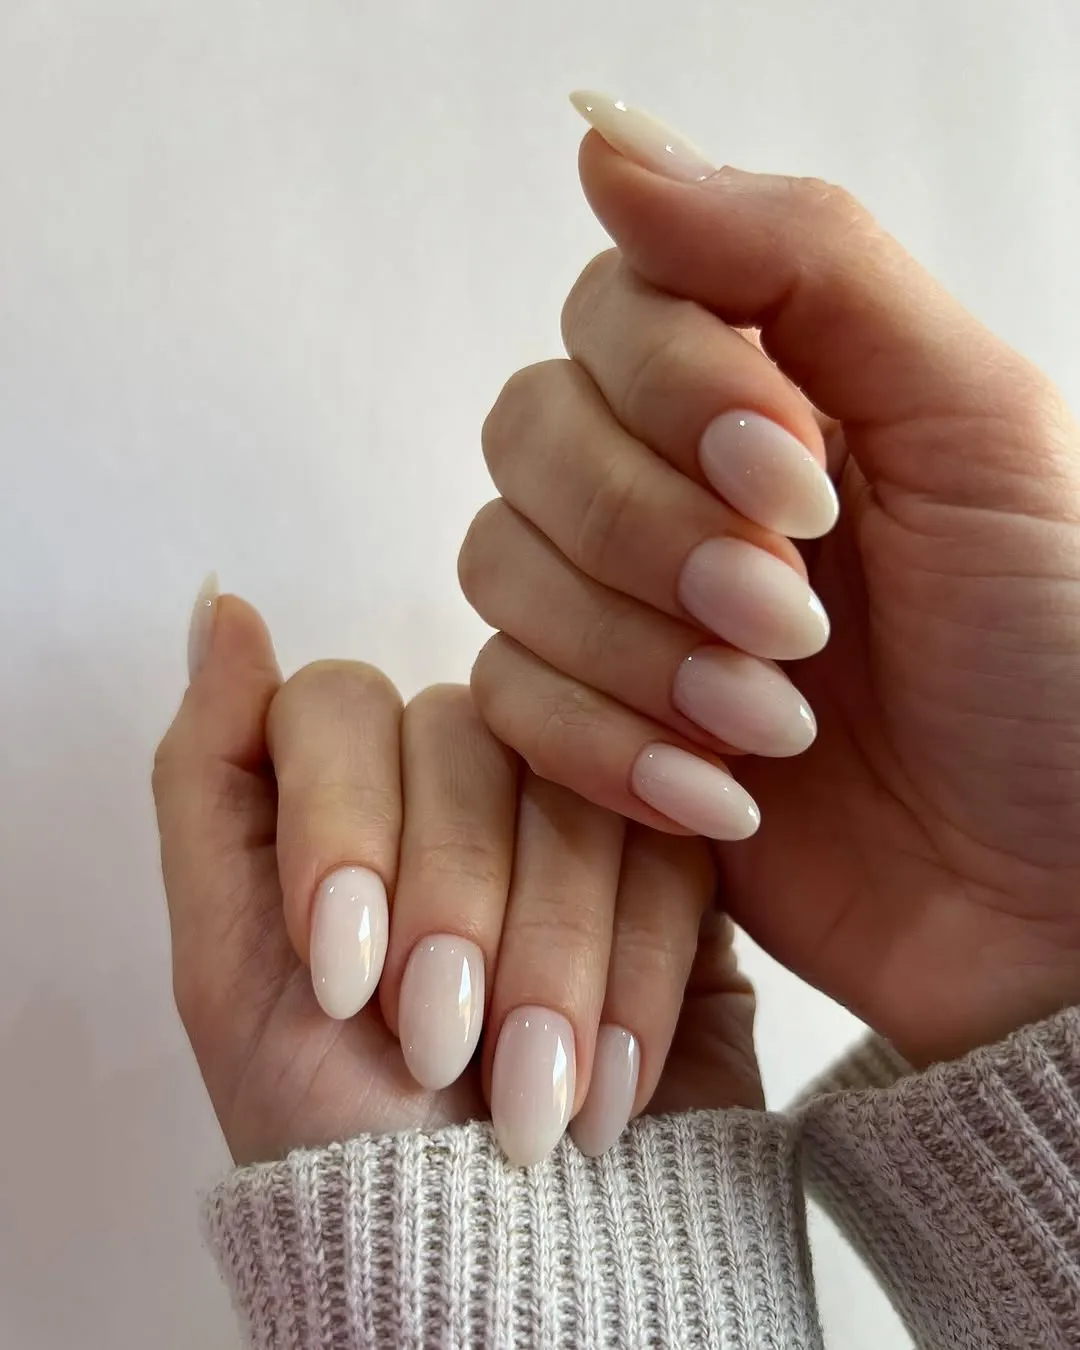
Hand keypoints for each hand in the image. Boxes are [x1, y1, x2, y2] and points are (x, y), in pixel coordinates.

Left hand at [152, 589, 761, 1166]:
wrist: (504, 1259)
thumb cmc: (343, 1134)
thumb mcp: (231, 967)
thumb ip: (211, 779)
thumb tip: (221, 600)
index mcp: (349, 791)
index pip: (341, 703)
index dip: (343, 823)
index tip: (346, 976)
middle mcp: (460, 783)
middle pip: (465, 732)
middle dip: (454, 902)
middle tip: (439, 1046)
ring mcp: (573, 814)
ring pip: (574, 789)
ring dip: (547, 958)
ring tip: (528, 1097)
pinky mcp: (673, 867)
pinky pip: (672, 855)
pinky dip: (632, 977)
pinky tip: (607, 1085)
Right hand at [459, 95, 1079, 1065]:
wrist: (1053, 894)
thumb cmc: (1051, 657)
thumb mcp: (975, 421)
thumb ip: (802, 256)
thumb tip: (602, 133)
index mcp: (768, 389)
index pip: (611, 312)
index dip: (671, 391)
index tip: (803, 482)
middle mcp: (675, 486)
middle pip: (530, 437)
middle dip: (652, 537)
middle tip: (798, 619)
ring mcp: (623, 612)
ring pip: (499, 571)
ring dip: (635, 655)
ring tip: (779, 726)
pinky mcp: (593, 730)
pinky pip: (507, 705)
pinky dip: (609, 752)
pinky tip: (730, 801)